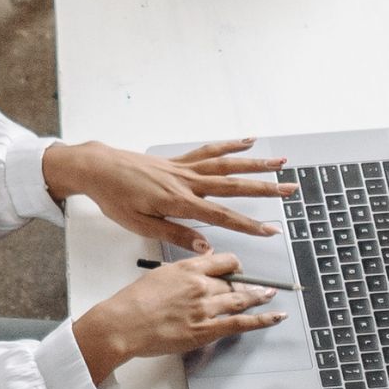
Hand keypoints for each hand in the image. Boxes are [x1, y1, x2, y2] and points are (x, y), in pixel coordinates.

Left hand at [48, 138, 290, 253]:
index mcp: (178, 202)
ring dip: (256, 164)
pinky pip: (209, 151)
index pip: (221, 216)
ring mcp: (184, 168)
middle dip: (265, 189)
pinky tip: (248, 142)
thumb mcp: (140, 225)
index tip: (271, 230)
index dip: (248, 225)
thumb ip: (176, 235)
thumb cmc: (115, 198)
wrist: (98, 169)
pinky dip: (230, 146)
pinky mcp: (178, 161)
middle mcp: (186, 182)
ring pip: (227, 165)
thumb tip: (205, 246)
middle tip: (290, 191)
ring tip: (281, 163)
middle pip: (234, 185)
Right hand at [73, 250, 281, 384]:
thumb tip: (199, 266)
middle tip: (260, 285)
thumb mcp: (159, 275)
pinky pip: (241, 323)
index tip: (237, 269)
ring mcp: (205, 308)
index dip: (234, 265)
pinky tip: (275, 317)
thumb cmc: (133, 302)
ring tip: (270, 295)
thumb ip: (183, 271)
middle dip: (248, 284)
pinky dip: (262, 320)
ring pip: (241, 299)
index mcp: (188, 268)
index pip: (223, 260)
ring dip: (259, 297)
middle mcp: (201, 285)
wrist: (124, 324)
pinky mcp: (206, 330)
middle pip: (234, 281)